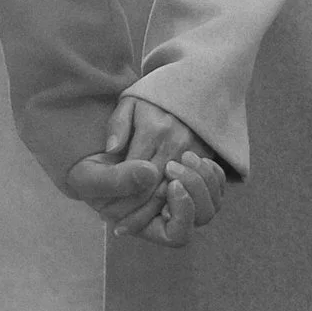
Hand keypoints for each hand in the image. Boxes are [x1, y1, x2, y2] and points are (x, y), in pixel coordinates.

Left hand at [69, 94, 227, 246]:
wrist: (195, 82)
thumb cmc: (154, 95)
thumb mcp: (129, 101)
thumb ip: (117, 125)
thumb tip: (110, 150)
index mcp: (154, 129)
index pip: (136, 174)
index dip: (121, 197)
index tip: (105, 214)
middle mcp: (176, 142)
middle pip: (153, 188)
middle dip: (135, 212)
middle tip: (118, 228)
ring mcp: (194, 151)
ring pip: (171, 192)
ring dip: (152, 213)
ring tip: (133, 226)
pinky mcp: (206, 156)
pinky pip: (187, 186)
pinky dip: (171, 203)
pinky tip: (156, 215)